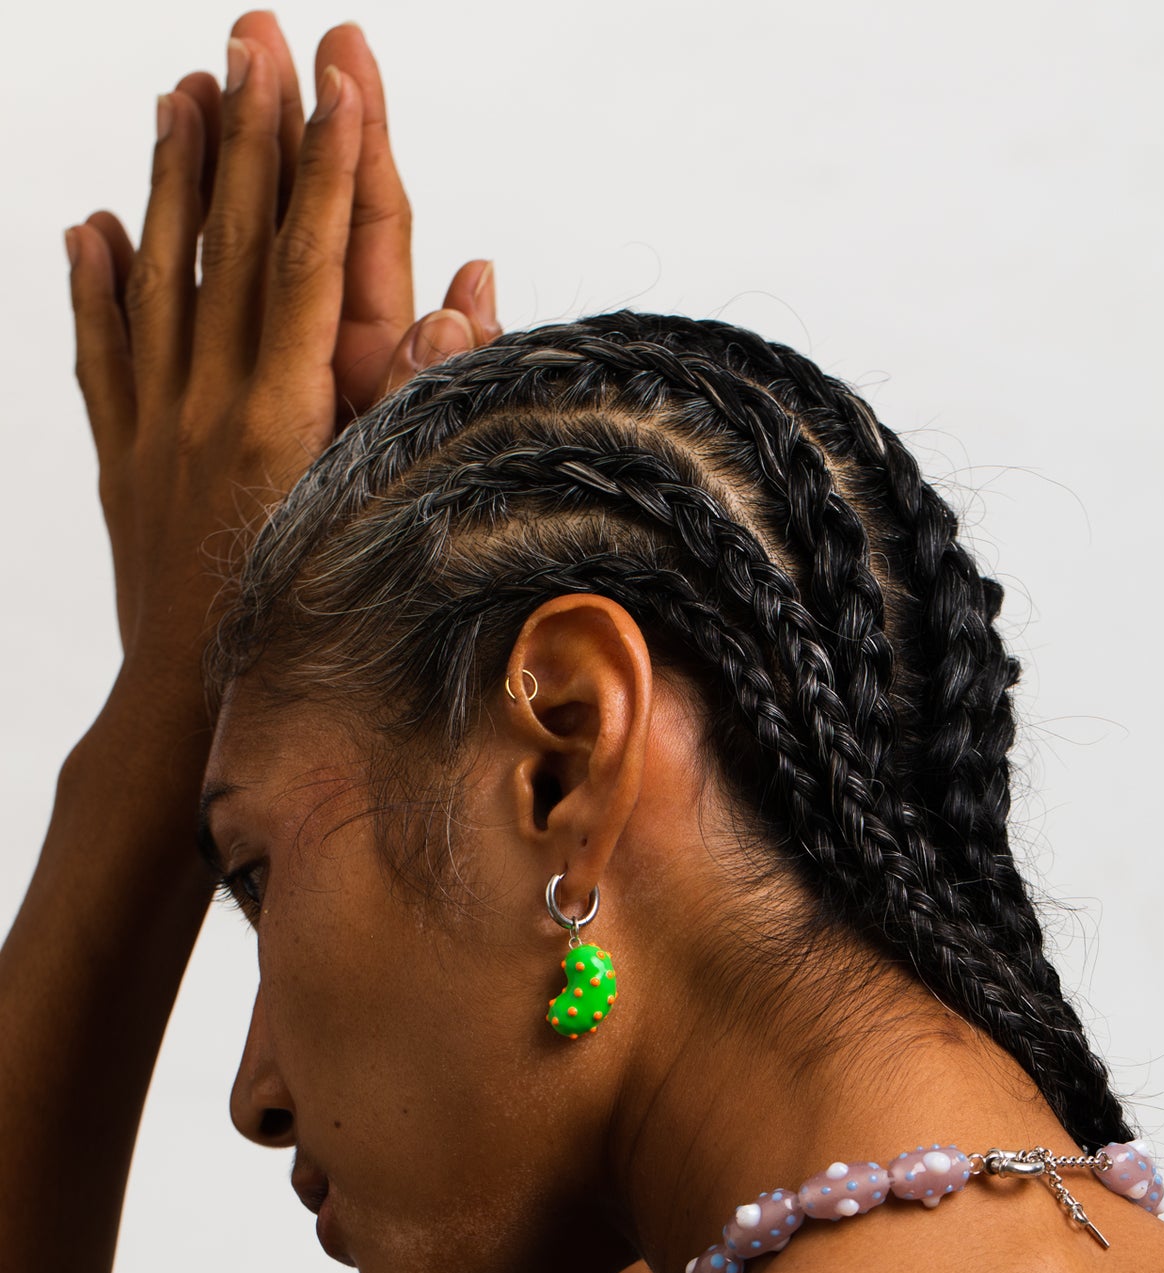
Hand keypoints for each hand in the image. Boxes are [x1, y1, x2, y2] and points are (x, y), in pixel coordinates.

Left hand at [65, 14, 501, 719]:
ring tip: (178, 91)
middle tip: (251, 35)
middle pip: (237, 243)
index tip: (338, 77)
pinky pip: (101, 354)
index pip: (316, 259)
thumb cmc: (310, 632)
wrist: (195, 708)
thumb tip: (462, 291)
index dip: (328, 162)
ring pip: (163, 278)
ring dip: (173, 180)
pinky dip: (94, 286)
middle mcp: (217, 404)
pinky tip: (93, 225)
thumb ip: (423, 400)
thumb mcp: (381, 514)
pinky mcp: (123, 460)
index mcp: (289, 415)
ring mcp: (159, 427)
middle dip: (250, 132)